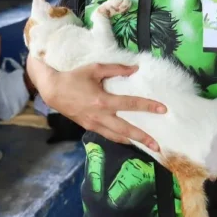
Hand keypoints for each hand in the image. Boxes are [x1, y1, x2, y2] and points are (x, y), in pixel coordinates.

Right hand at [36, 62, 166, 150]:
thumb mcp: (95, 69)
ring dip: (132, 142)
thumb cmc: (74, 77)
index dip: (148, 106)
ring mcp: (94, 124)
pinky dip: (119, 139)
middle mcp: (100, 116)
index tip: (163, 109)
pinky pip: (107, 135)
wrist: (53, 90)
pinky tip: (128, 140)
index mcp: (103, 100)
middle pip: (126, 130)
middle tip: (158, 145)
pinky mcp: (89, 127)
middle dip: (143, 138)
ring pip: (117, 137)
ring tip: (147, 147)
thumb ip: (116, 69)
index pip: (131, 104)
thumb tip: (135, 68)